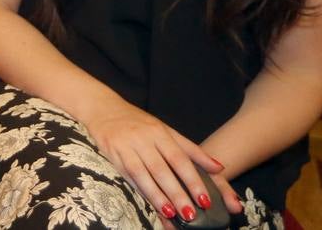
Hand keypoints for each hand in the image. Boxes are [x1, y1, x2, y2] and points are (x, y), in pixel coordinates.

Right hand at [81, 99, 227, 223]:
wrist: (103, 107)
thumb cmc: (138, 122)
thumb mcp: (165, 130)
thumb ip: (191, 150)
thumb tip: (219, 167)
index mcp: (160, 132)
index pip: (180, 158)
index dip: (192, 180)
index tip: (205, 199)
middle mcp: (144, 138)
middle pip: (162, 169)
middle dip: (177, 193)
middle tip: (190, 214)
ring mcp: (126, 145)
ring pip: (144, 174)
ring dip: (157, 195)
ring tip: (171, 213)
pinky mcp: (112, 153)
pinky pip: (128, 174)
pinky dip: (140, 189)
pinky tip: (149, 202)